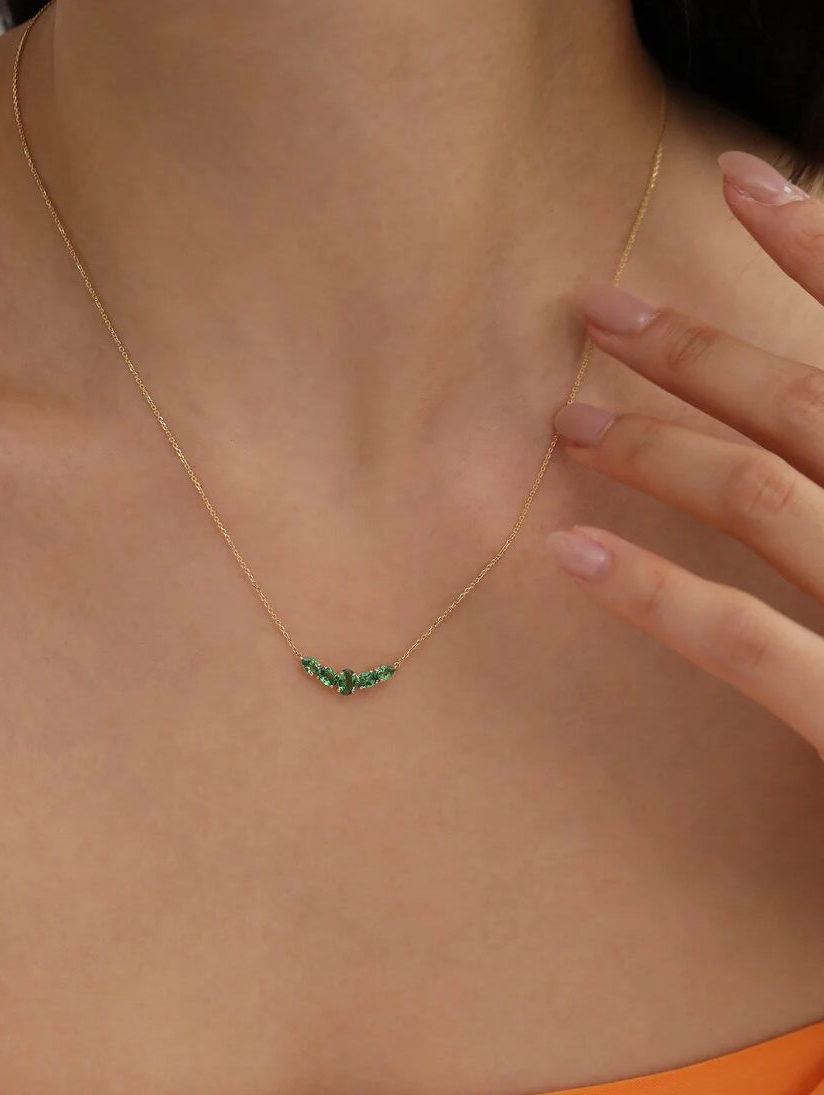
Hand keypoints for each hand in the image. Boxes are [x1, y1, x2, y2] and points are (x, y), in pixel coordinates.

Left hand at [547, 150, 823, 757]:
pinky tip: (573, 553)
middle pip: (806, 403)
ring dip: (654, 448)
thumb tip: (796, 420)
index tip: (743, 183)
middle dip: (694, 349)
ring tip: (566, 422)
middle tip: (596, 311)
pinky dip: (652, 591)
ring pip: (763, 496)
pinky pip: (743, 640)